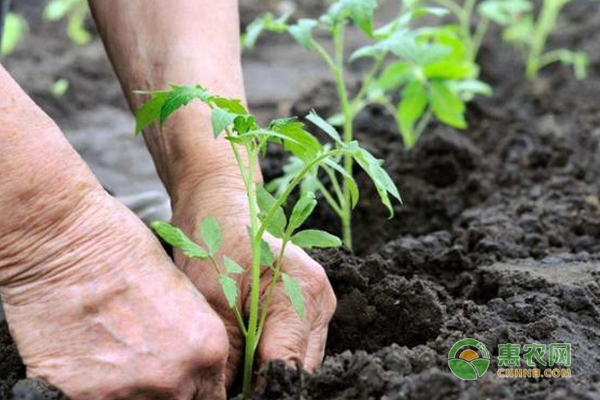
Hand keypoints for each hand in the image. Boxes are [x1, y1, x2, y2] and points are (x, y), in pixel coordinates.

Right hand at [0, 189, 228, 399]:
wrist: (66, 242)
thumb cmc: (125, 250)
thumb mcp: (183, 292)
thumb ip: (192, 338)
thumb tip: (189, 363)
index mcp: (208, 348)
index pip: (212, 395)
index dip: (196, 387)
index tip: (182, 379)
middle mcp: (175, 378)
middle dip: (166, 389)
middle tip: (145, 363)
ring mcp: (129, 392)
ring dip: (130, 390)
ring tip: (112, 356)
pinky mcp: (82, 397)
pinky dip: (91, 389)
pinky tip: (86, 358)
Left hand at [171, 175, 336, 385]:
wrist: (220, 205)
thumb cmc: (213, 242)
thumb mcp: (212, 302)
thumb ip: (228, 357)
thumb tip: (227, 396)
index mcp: (302, 292)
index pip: (289, 366)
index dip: (262, 389)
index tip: (234, 394)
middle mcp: (321, 300)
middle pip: (301, 367)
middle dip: (268, 381)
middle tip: (231, 385)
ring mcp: (320, 302)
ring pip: (300, 359)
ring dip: (270, 369)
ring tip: (237, 368)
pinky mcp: (311, 305)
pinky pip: (296, 344)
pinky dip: (272, 353)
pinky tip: (248, 351)